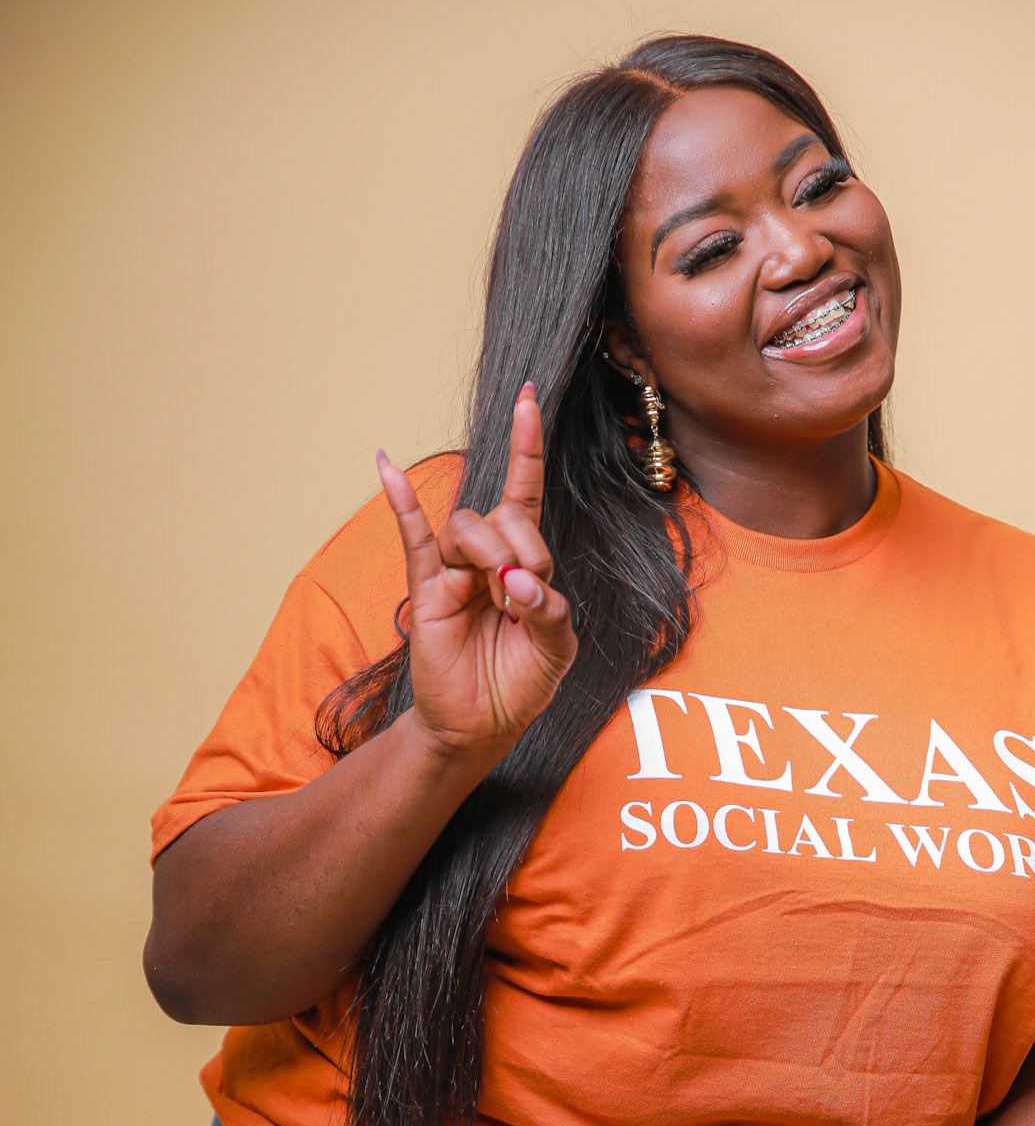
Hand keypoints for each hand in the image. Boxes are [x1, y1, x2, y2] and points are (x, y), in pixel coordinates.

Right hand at [375, 382, 577, 758]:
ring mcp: (454, 570)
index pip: (526, 493)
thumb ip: (550, 610)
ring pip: (468, 526)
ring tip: (499, 600)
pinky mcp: (425, 589)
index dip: (527, 448)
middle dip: (525, 549)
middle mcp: (488, 555)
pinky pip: (412, 537)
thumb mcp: (557, 649)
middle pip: (505, 513)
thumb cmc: (520, 684)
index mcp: (525, 561)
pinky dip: (401, 501)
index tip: (527, 399)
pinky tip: (387, 465)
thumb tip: (519, 581)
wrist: (481, 726)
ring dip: (491, 556)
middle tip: (525, 596)